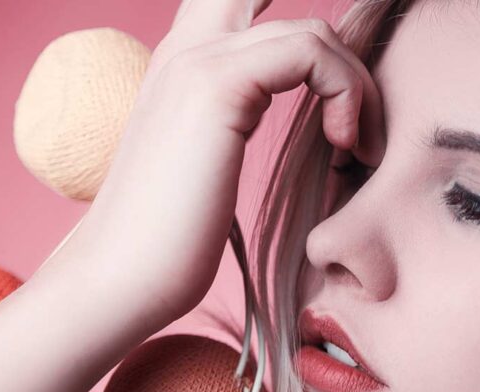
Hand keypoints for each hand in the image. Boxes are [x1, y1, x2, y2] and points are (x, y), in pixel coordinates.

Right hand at [60, 0, 384, 327]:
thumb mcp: (212, 169)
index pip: (242, 3)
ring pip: (311, 31)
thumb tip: (296, 128)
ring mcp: (197, 60)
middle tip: (357, 117)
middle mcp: (187, 49)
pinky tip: (342, 146)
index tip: (341, 100)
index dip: (305, 40)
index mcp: (184, 66)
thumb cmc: (170, 243)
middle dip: (335, 48)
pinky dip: (346, 94)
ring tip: (358, 148)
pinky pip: (311, 53)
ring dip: (356, 88)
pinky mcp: (215, 85)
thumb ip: (241, 127)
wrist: (121, 276)